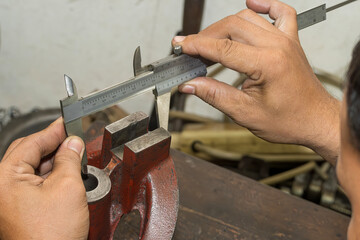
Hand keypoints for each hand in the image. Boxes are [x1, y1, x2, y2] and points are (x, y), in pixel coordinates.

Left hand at [0, 118, 88, 239]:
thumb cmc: (50, 236)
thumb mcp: (67, 187)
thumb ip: (70, 159)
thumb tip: (73, 143)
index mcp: (4, 178)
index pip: (31, 142)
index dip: (54, 130)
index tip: (67, 122)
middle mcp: (1, 187)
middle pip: (29, 154)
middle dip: (54, 146)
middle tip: (74, 138)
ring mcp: (8, 199)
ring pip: (33, 169)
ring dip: (54, 162)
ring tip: (75, 158)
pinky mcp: (17, 208)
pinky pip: (33, 183)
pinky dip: (50, 176)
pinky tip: (66, 174)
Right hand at [172, 0, 339, 163]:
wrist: (315, 120)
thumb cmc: (289, 120)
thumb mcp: (245, 113)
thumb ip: (214, 95)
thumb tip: (190, 85)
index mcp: (268, 64)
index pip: (222, 47)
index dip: (196, 45)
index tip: (180, 45)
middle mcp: (278, 46)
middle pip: (231, 26)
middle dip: (205, 36)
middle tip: (190, 49)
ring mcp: (286, 40)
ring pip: (248, 18)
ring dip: (225, 25)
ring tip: (210, 40)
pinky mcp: (291, 40)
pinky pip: (280, 12)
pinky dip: (264, 5)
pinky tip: (251, 5)